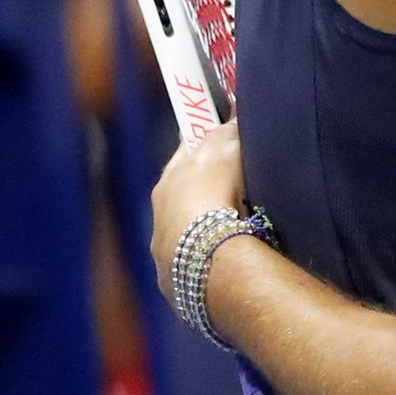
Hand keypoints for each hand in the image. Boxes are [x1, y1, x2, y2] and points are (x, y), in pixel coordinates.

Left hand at [149, 120, 245, 304]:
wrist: (206, 257)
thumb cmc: (214, 194)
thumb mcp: (226, 149)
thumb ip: (227, 130)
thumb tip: (231, 116)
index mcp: (169, 178)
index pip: (186, 148)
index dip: (204, 138)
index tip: (220, 133)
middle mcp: (160, 211)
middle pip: (184, 189)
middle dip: (205, 184)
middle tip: (235, 181)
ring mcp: (165, 247)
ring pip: (186, 225)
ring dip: (204, 222)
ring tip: (234, 222)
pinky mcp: (176, 277)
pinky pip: (194, 256)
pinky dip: (207, 251)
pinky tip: (226, 253)